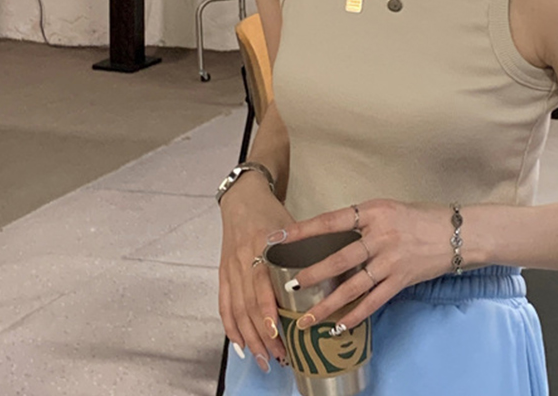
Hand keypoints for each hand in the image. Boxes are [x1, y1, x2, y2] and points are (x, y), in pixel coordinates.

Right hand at [218, 173, 294, 371]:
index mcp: (262, 245)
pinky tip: (240, 345)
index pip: (261, 285)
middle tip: (279, 356)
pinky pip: (224, 304)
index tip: (280, 333)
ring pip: (236, 310)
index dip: (267, 312)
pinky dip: (230, 327)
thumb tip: (334, 270)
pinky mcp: (223, 273)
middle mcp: (243, 259)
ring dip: (248, 338)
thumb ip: (307, 246)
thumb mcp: (292, 224)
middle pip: (248, 305)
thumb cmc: (272, 211)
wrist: (242, 197)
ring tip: (263, 358)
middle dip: (262, 335)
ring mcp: (230, 268)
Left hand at [276, 199, 453, 333]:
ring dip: (327, 304)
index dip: (304, 230)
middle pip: (338, 257)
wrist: (457, 233)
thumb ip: (362, 221)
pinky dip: (355, 315)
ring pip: (352, 285)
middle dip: (311, 274)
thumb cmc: (420, 217)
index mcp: (373, 211)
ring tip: (306, 317)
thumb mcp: (388, 209)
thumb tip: (329, 236)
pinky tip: (339, 326)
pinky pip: (374, 301)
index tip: (281, 237)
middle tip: (288, 286)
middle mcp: (380, 235)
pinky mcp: (402, 279)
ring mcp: (391, 259)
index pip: (332, 221)